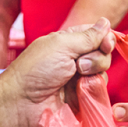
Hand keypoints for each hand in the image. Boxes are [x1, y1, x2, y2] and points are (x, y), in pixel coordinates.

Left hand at [0, 19, 114, 126]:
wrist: (21, 104)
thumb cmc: (35, 70)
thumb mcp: (61, 46)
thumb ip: (87, 37)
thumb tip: (106, 22)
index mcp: (68, 43)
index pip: (96, 35)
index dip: (105, 38)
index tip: (105, 43)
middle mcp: (76, 60)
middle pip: (103, 53)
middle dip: (98, 57)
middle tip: (79, 65)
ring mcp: (79, 80)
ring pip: (103, 72)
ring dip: (94, 73)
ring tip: (77, 78)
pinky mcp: (82, 99)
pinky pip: (99, 91)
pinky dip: (94, 89)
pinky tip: (82, 91)